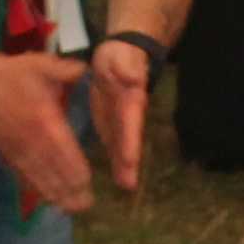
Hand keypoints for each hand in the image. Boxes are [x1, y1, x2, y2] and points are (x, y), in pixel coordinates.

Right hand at [0, 47, 94, 210]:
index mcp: (45, 119)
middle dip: (69, 190)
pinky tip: (46, 200)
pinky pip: (23, 175)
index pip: (64, 151)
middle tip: (85, 205)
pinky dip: (35, 189)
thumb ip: (66, 70)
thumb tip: (87, 69)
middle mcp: (33, 140)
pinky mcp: (7, 153)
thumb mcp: (42, 65)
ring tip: (69, 209)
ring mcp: (18, 149)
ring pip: (38, 178)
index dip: (76, 171)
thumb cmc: (13, 74)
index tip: (87, 184)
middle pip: (53, 171)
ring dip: (54, 195)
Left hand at [86, 37, 157, 192]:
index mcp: (130, 101)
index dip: (130, 143)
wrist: (118, 55)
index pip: (131, 124)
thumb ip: (126, 68)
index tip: (129, 161)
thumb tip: (133, 78)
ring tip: (124, 187)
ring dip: (122, 166)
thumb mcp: (121, 58)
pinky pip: (112, 143)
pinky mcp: (109, 122)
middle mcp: (128, 116)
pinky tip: (112, 175)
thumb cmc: (121, 56)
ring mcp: (119, 121)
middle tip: (128, 186)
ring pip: (121, 146)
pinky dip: (113, 159)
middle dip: (129, 163)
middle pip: (129, 141)